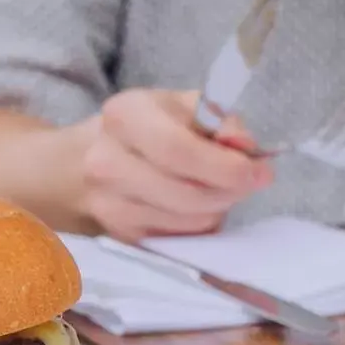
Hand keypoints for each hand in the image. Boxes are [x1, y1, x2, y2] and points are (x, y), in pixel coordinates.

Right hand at [78, 89, 272, 241]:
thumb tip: (245, 147)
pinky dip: (199, 224)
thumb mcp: (182, 106)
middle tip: (249, 182)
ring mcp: (109, 204)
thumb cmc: (147, 126)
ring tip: (219, 190)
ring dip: (217, 208)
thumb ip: (219, 120)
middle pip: (185, 193)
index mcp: (125, 116)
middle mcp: (106, 162)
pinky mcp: (119, 234)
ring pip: (187, 221)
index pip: (177, 149)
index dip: (223, 166)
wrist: (88, 159)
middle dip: (229, 191)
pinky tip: (196, 206)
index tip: (257, 171)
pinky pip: (179, 238)